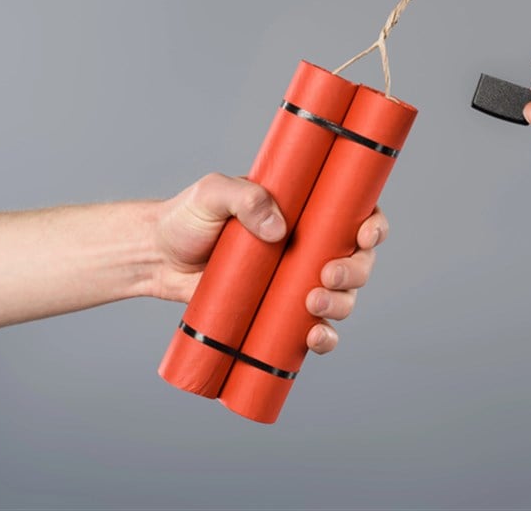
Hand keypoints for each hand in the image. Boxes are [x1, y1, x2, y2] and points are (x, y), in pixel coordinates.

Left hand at [149, 174, 386, 354]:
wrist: (157, 259)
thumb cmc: (186, 218)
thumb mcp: (212, 193)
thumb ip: (244, 196)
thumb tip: (278, 228)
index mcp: (306, 210)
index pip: (355, 214)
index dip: (373, 226)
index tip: (365, 235)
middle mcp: (310, 246)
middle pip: (359, 261)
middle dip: (355, 271)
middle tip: (327, 275)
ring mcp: (297, 281)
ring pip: (344, 297)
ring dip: (341, 305)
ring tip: (312, 303)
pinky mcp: (280, 313)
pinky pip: (316, 330)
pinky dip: (324, 338)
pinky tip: (313, 337)